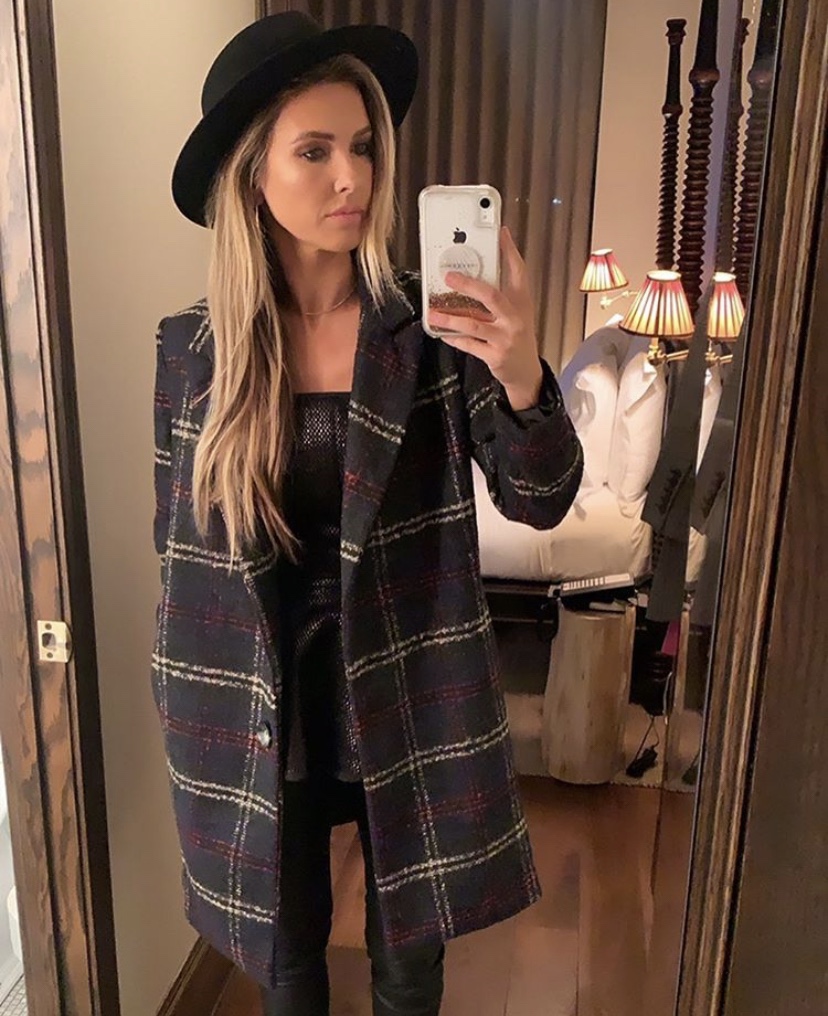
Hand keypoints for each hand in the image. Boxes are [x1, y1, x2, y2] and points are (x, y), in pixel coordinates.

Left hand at [427, 226, 542, 406]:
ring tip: (433, 313)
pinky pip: (469, 345)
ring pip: (474, 324)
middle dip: (468, 285)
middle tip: (448, 277)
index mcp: (521, 302)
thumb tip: (479, 271)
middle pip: (491, 296)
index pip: (518, 271)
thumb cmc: (516, 336)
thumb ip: (502, 293)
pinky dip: (454, 339)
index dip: (509, 251)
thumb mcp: (516, 312)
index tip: (500, 232)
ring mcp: (505, 338)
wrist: (526, 372)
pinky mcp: (495, 356)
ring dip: (450, 318)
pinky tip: (442, 334)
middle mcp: (515, 318)